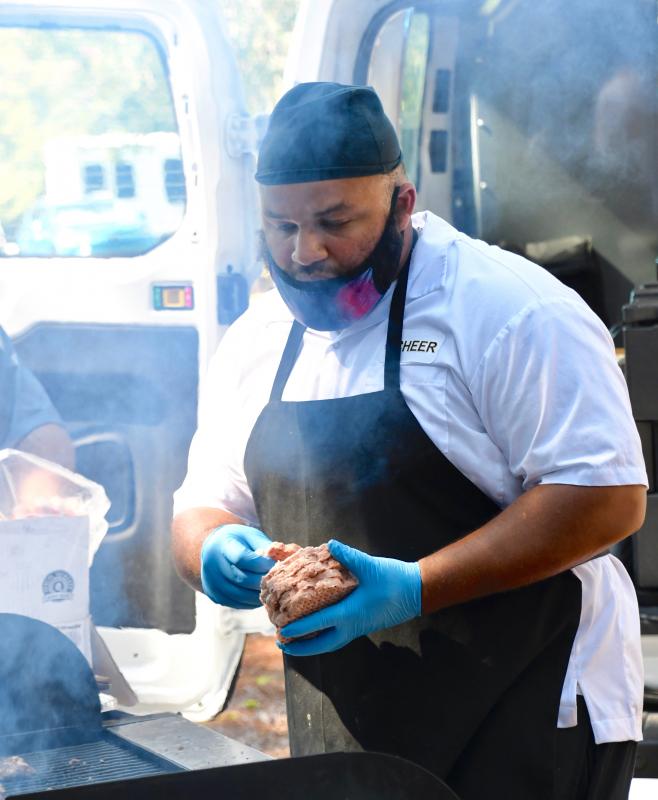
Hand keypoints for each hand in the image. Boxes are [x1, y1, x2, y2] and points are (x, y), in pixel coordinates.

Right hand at [201, 524, 274, 608]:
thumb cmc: (239, 541)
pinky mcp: (214, 595)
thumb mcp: (251, 536)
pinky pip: (236, 603)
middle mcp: (212, 564)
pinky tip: (260, 595)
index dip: (261, 564)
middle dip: (263, 581)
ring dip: (258, 594)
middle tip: (278, 581)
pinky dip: (250, 602)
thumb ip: (265, 547)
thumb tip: (283, 560)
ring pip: (239, 595)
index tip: (275, 564)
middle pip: (241, 579)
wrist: (215, 548)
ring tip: (271, 589)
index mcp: (223, 545)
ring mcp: (211, 582)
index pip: (242, 558)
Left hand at [278, 539, 420, 655]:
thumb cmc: (393, 580)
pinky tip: (317, 628)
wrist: (415, 592)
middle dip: (301, 648)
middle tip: (282, 643)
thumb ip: (347, 555)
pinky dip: (323, 637)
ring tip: (295, 641)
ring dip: (311, 645)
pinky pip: (337, 637)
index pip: (318, 624)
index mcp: (349, 614)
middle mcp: (352, 626)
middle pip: (321, 645)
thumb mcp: (369, 566)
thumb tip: (329, 544)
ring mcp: (358, 628)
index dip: (298, 628)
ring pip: (330, 643)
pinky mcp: (362, 624)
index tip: (282, 631)